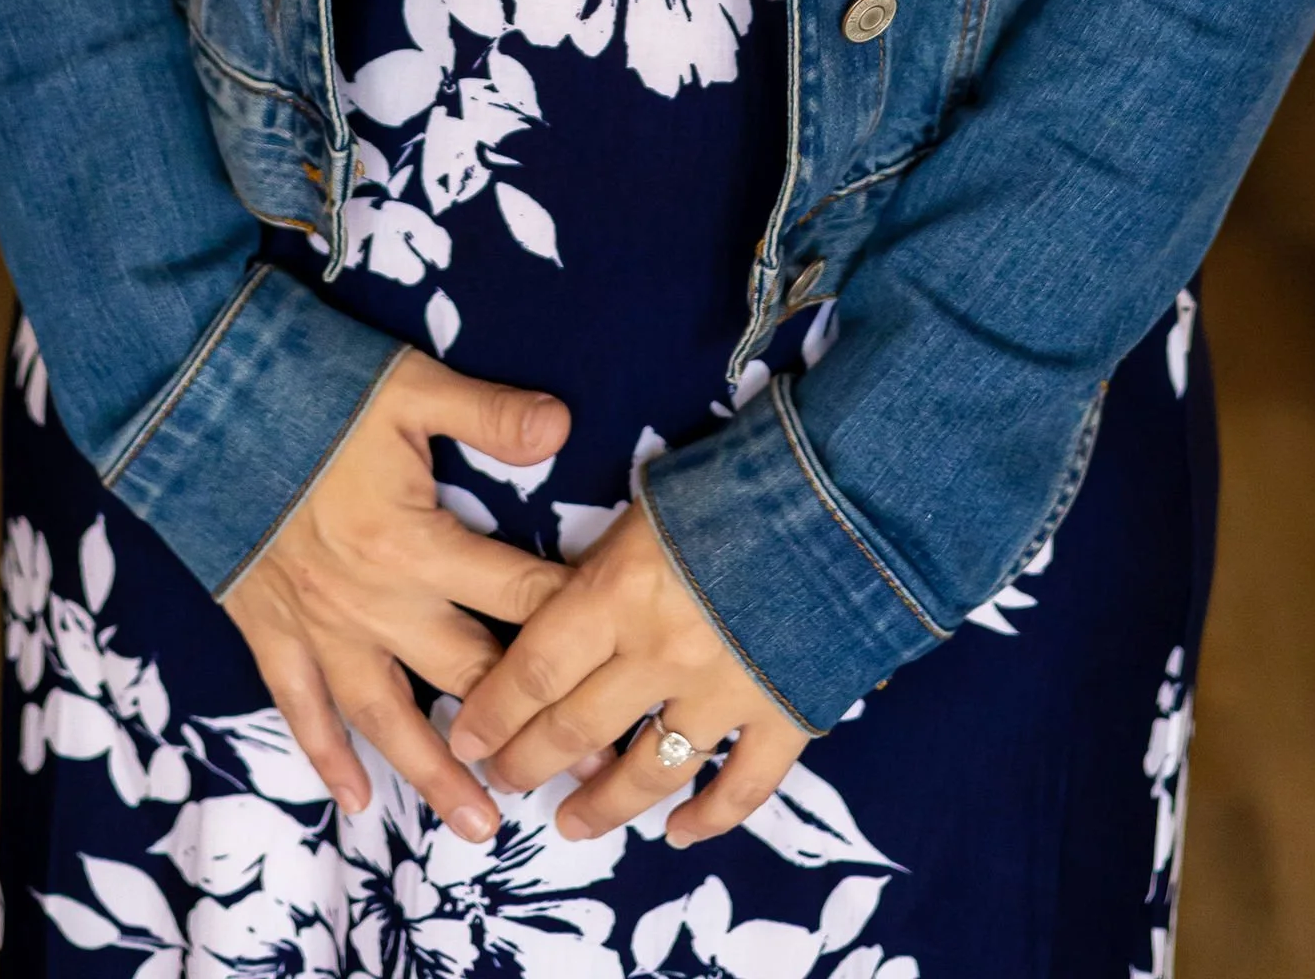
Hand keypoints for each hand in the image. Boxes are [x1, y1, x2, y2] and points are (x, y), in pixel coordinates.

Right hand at [222, 349, 570, 844]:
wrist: (194, 410)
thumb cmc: (308, 391)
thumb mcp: (408, 385)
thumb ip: (486, 413)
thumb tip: (564, 426)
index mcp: (416, 543)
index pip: (515, 592)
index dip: (571, 623)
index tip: (619, 661)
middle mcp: (374, 602)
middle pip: (465, 676)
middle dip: (526, 725)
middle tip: (581, 772)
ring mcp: (320, 627)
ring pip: (387, 717)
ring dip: (436, 774)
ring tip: (481, 826)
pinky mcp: (270, 632)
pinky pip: (300, 710)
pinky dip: (327, 758)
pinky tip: (357, 802)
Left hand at [449, 497, 807, 847]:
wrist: (849, 489)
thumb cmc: (736, 480)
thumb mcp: (647, 505)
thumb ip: (605, 569)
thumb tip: (565, 612)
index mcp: (617, 594)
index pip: (532, 671)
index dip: (492, 712)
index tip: (466, 738)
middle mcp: (660, 654)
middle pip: (574, 728)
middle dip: (528, 762)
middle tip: (504, 782)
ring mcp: (724, 693)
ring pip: (648, 772)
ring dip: (602, 805)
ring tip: (572, 824)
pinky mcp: (786, 714)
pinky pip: (742, 787)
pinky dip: (708, 819)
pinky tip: (677, 833)